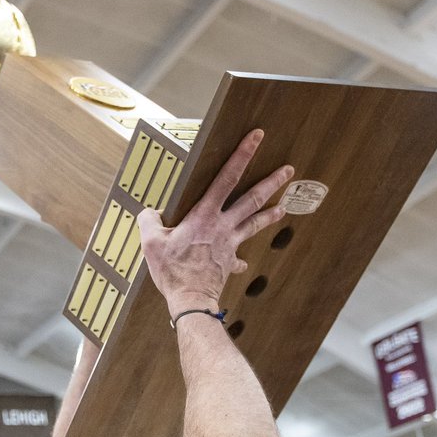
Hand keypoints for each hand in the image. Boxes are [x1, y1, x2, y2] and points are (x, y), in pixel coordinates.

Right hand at [138, 130, 292, 314]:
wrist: (191, 299)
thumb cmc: (172, 271)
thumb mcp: (151, 242)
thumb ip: (149, 221)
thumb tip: (149, 212)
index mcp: (205, 215)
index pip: (227, 178)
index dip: (242, 155)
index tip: (257, 137)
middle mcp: (223, 226)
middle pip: (252, 199)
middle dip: (271, 182)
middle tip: (287, 169)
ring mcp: (229, 245)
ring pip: (254, 224)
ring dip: (270, 214)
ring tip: (284, 207)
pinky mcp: (229, 263)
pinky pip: (238, 259)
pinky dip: (241, 259)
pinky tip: (243, 262)